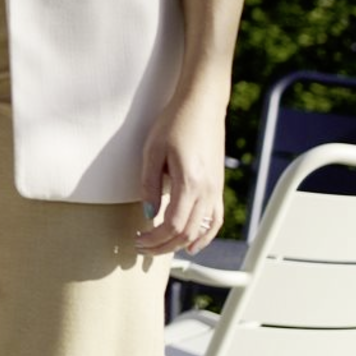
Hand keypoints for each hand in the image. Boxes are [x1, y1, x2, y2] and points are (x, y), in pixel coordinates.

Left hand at [137, 85, 227, 254]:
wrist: (201, 106)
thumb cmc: (175, 123)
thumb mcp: (152, 151)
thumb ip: (150, 185)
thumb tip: (148, 214)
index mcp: (190, 182)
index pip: (172, 225)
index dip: (153, 239)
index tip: (137, 240)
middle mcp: (207, 191)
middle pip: (187, 233)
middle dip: (163, 246)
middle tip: (142, 248)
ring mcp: (216, 190)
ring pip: (202, 230)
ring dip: (181, 244)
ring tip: (160, 248)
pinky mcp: (218, 186)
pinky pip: (215, 220)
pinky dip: (204, 236)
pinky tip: (193, 244)